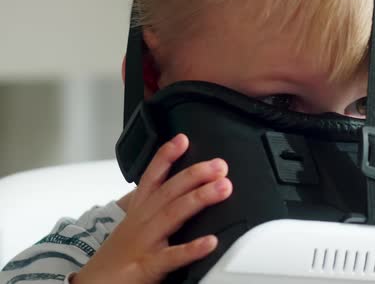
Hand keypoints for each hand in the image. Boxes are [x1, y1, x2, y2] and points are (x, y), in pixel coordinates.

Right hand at [71, 134, 232, 283]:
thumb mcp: (133, 225)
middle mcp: (142, 222)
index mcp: (139, 211)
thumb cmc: (119, 256)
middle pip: (169, 191)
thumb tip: (177, 192)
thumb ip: (153, 206)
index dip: (166, 157)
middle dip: (194, 174)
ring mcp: (145, 243)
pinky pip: (172, 257)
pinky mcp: (147, 267)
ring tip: (223, 188)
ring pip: (173, 215)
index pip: (152, 178)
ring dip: (199, 198)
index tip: (182, 139)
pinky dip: (191, 248)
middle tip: (219, 165)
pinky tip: (211, 241)